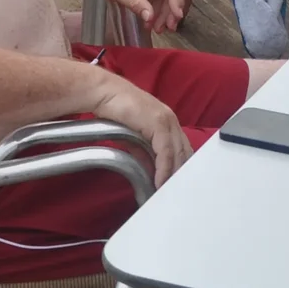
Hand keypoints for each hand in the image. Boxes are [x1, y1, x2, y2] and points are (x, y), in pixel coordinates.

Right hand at [84, 66, 192, 188]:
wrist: (105, 93)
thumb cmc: (116, 112)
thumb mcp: (134, 139)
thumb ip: (146, 154)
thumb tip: (153, 174)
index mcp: (168, 123)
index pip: (182, 149)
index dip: (181, 168)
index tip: (177, 186)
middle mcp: (171, 120)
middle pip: (184, 153)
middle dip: (180, 175)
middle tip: (175, 193)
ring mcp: (167, 120)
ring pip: (177, 153)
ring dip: (173, 175)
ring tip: (168, 192)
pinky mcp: (158, 122)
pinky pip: (165, 151)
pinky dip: (164, 168)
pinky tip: (160, 182)